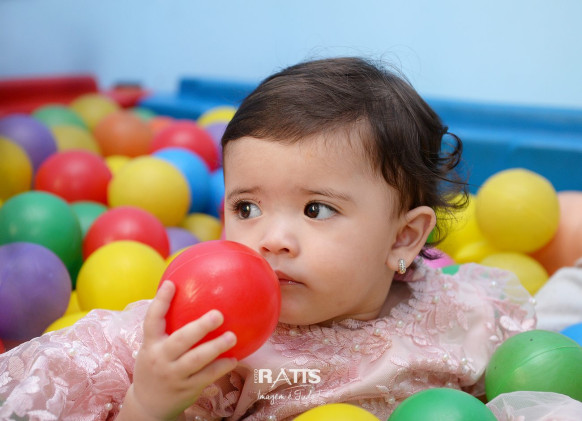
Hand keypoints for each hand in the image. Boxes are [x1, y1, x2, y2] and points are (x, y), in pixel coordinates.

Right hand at [118, 280, 237, 420]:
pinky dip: (221, 367)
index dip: (160, 302)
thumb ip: (166, 327)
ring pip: (196, 360)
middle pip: (180, 340)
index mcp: (150, 344)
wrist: (147, 405)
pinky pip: (207, 376)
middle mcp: (160, 359)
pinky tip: (234, 359)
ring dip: (216, 347)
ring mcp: (173, 375)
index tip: (171, 284)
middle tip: (218, 315)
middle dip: (199, 327)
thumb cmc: (155, 366)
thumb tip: (187, 294)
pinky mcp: (186, 389)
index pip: (152, 320)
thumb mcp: (152, 347)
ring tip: (232, 336)